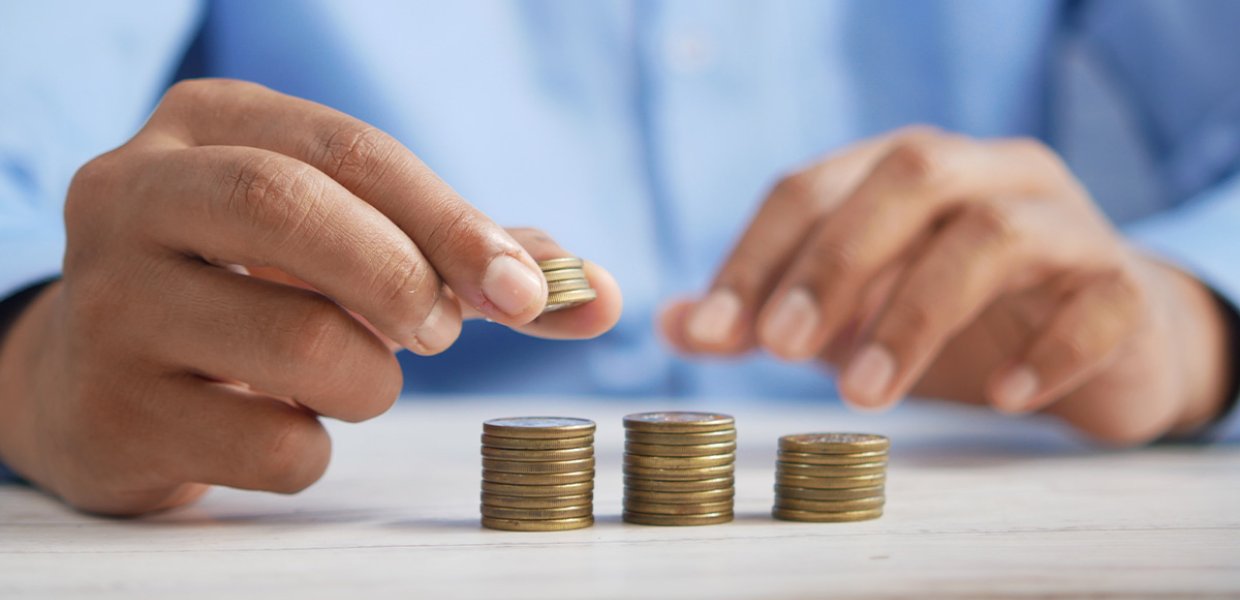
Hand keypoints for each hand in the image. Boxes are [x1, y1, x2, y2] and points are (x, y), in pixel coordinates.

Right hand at [0, 80, 620, 514]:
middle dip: (403, 278)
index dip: (452, 221)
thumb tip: (599, 295)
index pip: (350, 150)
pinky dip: (314, 448)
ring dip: (370, 380)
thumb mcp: (343, 239)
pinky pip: (270, 444)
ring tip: (351, 377)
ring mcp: (107, 303)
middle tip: (440, 331)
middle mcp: (135, 194)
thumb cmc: (252, 290)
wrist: (97, 376)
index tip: (526, 290)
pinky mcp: (110, 409)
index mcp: (208, 126)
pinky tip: (281, 423)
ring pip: (297, 343)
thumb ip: (469, 257)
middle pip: (292, 210)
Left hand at [661, 127, 1230, 444]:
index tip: (711, 331)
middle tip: (780, 348)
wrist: (1104, 342)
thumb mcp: (852, 314)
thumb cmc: (960, 319)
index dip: (755, 255)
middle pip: (908, 176)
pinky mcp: (1124, 286)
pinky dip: (1046, 350)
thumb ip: (768, 314)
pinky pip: (1096, 303)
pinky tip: (1001, 397)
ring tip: (865, 395)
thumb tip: (671, 325)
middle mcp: (986, 174)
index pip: (813, 185)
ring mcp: (1064, 223)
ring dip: (917, 313)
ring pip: (995, 234)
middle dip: (834, 261)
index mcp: (906, 171)